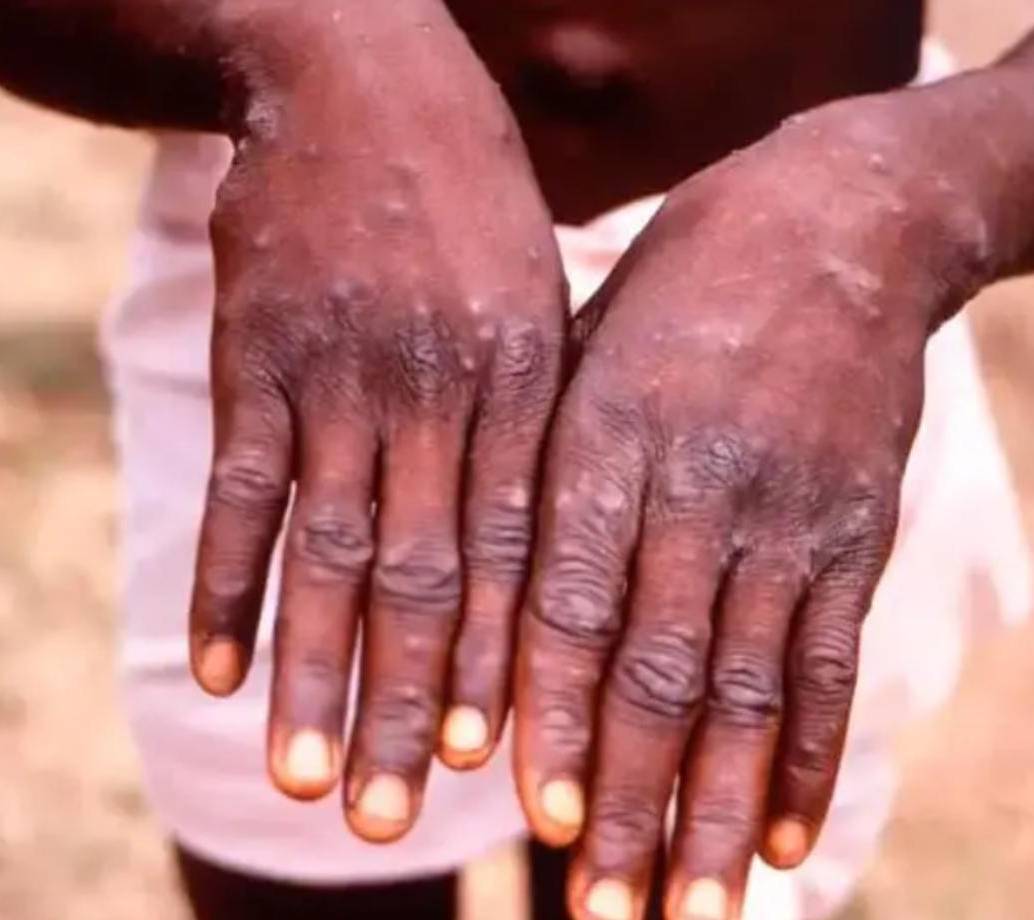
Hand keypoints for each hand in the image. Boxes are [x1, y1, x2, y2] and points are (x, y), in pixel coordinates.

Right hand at [187, 1, 565, 842]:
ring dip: (314, 673)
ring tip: (306, 780)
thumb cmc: (472, 204)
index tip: (497, 768)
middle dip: (411, 705)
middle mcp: (435, 393)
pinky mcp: (256, 358)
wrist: (362, 80)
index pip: (518, 553)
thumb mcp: (543, 295)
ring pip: (328, 553)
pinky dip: (223, 583)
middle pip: (425, 578)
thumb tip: (553, 547)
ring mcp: (339, 376)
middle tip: (398, 822)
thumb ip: (543, 416)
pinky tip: (211, 669)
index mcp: (524, 384)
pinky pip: (238, 489)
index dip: (506, 665)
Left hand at [514, 90, 993, 918]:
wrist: (835, 222)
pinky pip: (831, 659)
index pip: (567, 599)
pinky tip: (782, 838)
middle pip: (655, 668)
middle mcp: (695, 486)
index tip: (528, 812)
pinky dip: (807, 756)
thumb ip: (543, 465)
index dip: (550, 711)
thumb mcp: (586, 344)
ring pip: (745, 688)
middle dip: (625, 798)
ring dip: (713, 809)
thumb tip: (488, 599)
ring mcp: (785, 513)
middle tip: (598, 911)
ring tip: (688, 911)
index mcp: (606, 436)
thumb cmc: (678, 287)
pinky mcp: (855, 530)